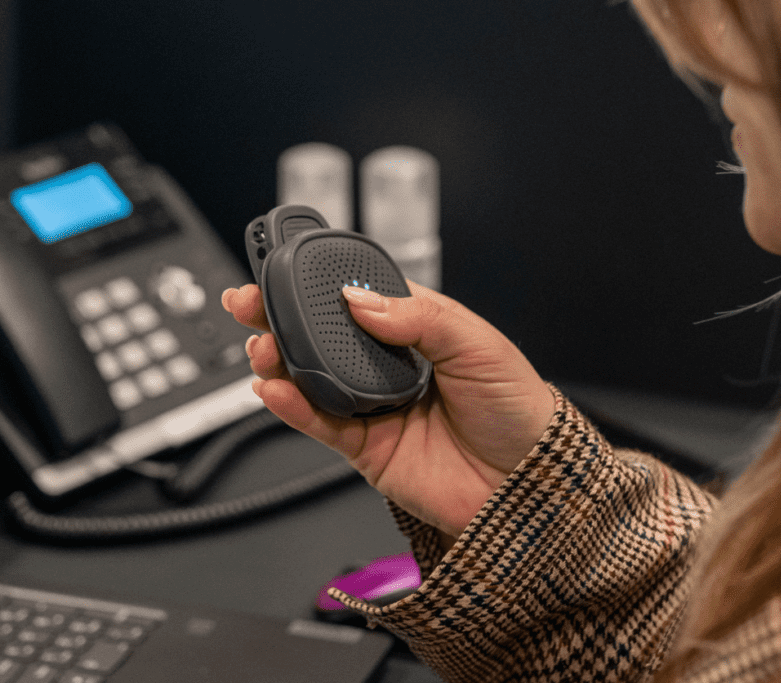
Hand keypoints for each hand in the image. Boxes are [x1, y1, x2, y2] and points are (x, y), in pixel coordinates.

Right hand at [222, 281, 555, 539]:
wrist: (529, 485)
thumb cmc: (518, 410)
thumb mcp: (479, 345)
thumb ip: (421, 318)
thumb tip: (363, 300)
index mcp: (418, 329)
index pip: (359, 298)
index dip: (323, 285)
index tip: (288, 270)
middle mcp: (389, 366)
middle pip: (323, 336)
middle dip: (281, 317)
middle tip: (251, 302)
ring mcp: (374, 407)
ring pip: (311, 378)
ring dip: (279, 359)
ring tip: (263, 347)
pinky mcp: (365, 448)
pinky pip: (319, 424)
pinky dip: (292, 406)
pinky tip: (274, 389)